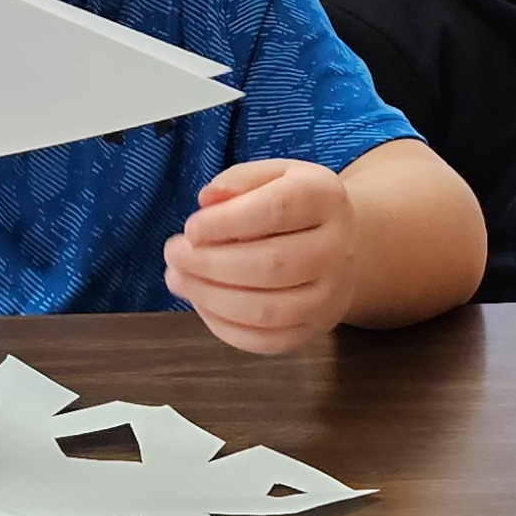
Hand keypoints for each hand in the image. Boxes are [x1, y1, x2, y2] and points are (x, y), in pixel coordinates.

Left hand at [163, 159, 359, 353]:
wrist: (342, 244)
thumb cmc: (294, 206)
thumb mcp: (273, 175)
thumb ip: (238, 181)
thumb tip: (207, 201)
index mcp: (325, 199)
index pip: (277, 210)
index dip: (227, 222)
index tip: (190, 228)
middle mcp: (337, 249)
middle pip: (271, 265)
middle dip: (210, 263)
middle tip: (172, 254)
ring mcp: (330, 296)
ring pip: (267, 310)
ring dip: (210, 298)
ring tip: (177, 278)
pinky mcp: (316, 329)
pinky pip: (267, 340)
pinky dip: (224, 326)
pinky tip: (201, 302)